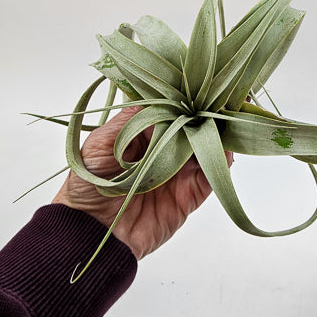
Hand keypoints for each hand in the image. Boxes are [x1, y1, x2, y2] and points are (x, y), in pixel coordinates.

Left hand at [52, 106, 232, 259]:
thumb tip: (156, 97)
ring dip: (218, 134)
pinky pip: (210, 177)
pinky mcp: (188, 196)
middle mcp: (164, 150)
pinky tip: (226, 149)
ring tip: (230, 119)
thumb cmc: (87, 185)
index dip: (184, 98)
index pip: (170, 110)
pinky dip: (221, 163)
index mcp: (144, 134)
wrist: (90, 234)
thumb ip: (129, 120)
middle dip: (207, 113)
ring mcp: (178, 172)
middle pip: (192, 127)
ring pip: (205, 148)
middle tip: (226, 98)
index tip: (202, 83)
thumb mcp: (100, 144)